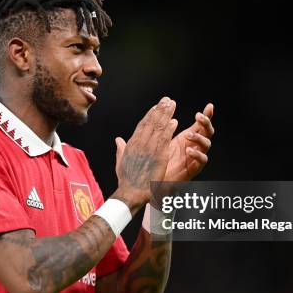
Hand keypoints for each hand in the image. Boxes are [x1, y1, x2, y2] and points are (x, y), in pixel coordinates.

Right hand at [112, 97, 177, 212]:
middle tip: (166, 100)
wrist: (131, 191)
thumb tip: (118, 139)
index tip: (155, 107)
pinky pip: (165, 139)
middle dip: (159, 110)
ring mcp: (149, 148)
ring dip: (166, 115)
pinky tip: (175, 121)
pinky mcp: (158, 155)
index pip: (142, 125)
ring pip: (158, 127)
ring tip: (172, 105)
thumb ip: (121, 149)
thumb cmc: (126, 180)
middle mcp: (140, 143)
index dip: (149, 115)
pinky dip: (170, 129)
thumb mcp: (120, 162)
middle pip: (151, 122)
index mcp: (132, 144)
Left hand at [163, 103, 213, 181]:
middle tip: (198, 116)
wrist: (158, 178)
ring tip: (188, 135)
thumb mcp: (165, 138)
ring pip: (206, 144)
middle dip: (206, 123)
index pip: (202, 124)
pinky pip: (202, 160)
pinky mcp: (195, 168)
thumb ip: (167, 125)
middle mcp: (196, 145)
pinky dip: (197, 154)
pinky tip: (189, 150)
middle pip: (208, 132)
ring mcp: (197, 156)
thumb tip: (164, 107)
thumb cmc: (162, 158)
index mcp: (190, 137)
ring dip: (199, 138)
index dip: (207, 115)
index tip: (210, 106)